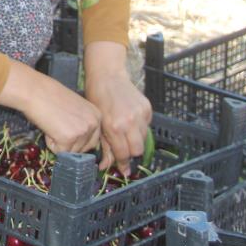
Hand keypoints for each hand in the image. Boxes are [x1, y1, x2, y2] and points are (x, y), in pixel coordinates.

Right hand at [0, 60, 101, 153]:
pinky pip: (59, 151)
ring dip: (58, 142)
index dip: (76, 139)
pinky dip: (50, 143)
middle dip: (69, 143)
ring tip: (51, 123)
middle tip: (56, 125)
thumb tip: (78, 141)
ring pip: (71, 151)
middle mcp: (94, 123)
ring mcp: (82, 131)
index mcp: (97, 115)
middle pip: (83, 148)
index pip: (92, 139)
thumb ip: (81, 122)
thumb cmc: (49, 95)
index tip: (65, 132)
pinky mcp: (69, 139)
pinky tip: (48, 127)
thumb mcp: (74, 107)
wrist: (34, 91)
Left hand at [84, 42, 152, 175]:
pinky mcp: (147, 108)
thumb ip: (105, 147)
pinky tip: (129, 120)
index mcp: (115, 127)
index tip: (123, 168)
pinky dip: (139, 127)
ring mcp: (141, 115)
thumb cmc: (97, 99)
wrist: (107, 76)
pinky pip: (146, 126)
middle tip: (123, 149)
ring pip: (144, 139)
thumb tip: (105, 167)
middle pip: (138, 150)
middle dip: (131, 153)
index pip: (124, 154)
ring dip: (135, 140)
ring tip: (125, 131)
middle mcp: (130, 122)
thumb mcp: (97, 124)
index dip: (123, 163)